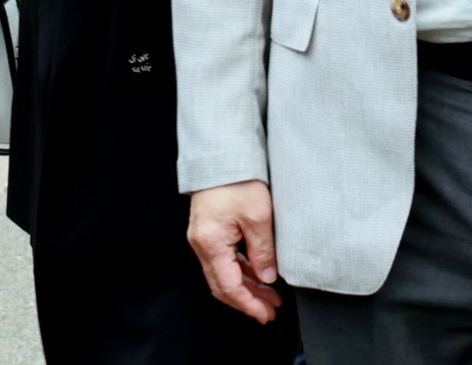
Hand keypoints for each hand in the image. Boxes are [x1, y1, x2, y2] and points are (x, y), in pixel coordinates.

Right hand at [188, 181, 281, 323]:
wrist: (222, 155)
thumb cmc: (238, 181)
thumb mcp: (259, 218)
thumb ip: (263, 253)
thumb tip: (267, 278)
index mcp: (210, 242)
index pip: (228, 286)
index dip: (248, 305)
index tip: (265, 315)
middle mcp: (200, 243)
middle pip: (221, 284)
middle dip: (247, 300)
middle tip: (270, 310)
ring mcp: (201, 236)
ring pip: (222, 273)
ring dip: (245, 287)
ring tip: (269, 295)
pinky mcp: (207, 230)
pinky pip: (222, 259)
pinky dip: (239, 271)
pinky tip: (257, 275)